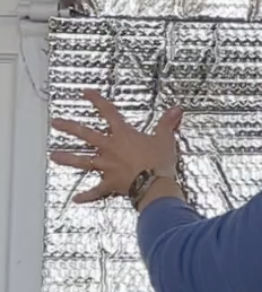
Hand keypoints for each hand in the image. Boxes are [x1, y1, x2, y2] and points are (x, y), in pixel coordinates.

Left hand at [50, 90, 181, 204]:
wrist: (155, 185)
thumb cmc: (159, 161)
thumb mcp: (165, 138)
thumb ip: (167, 123)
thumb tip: (176, 110)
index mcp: (123, 135)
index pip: (108, 113)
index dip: (96, 101)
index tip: (85, 92)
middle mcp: (110, 149)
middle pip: (86, 135)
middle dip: (69, 128)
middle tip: (56, 123)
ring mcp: (107, 166)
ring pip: (83, 161)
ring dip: (68, 159)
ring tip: (54, 156)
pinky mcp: (110, 183)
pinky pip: (96, 190)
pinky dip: (87, 195)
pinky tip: (76, 198)